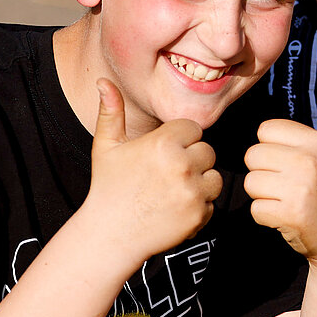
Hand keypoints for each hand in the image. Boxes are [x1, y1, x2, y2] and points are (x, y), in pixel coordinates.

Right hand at [86, 78, 220, 259]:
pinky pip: (212, 203)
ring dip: (199, 183)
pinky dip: (198, 207)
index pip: (193, 129)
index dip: (179, 140)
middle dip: (191, 161)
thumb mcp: (106, 146)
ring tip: (172, 191)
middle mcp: (182, 165)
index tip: (162, 154)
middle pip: (207, 151)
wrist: (110, 235)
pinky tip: (174, 209)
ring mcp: (193, 192)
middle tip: (166, 175)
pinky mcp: (200, 215)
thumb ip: (111, 111)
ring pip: (214, 177)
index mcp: (163, 143)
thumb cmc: (108, 188)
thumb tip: (102, 81)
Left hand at [244, 84, 316, 263]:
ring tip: (288, 200)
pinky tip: (287, 218)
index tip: (292, 164)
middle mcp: (310, 161)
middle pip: (253, 156)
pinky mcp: (290, 215)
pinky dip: (266, 217)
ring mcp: (300, 189)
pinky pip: (255, 209)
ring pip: (251, 182)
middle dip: (265, 173)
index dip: (273, 149)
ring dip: (264, 196)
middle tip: (289, 186)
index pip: (265, 130)